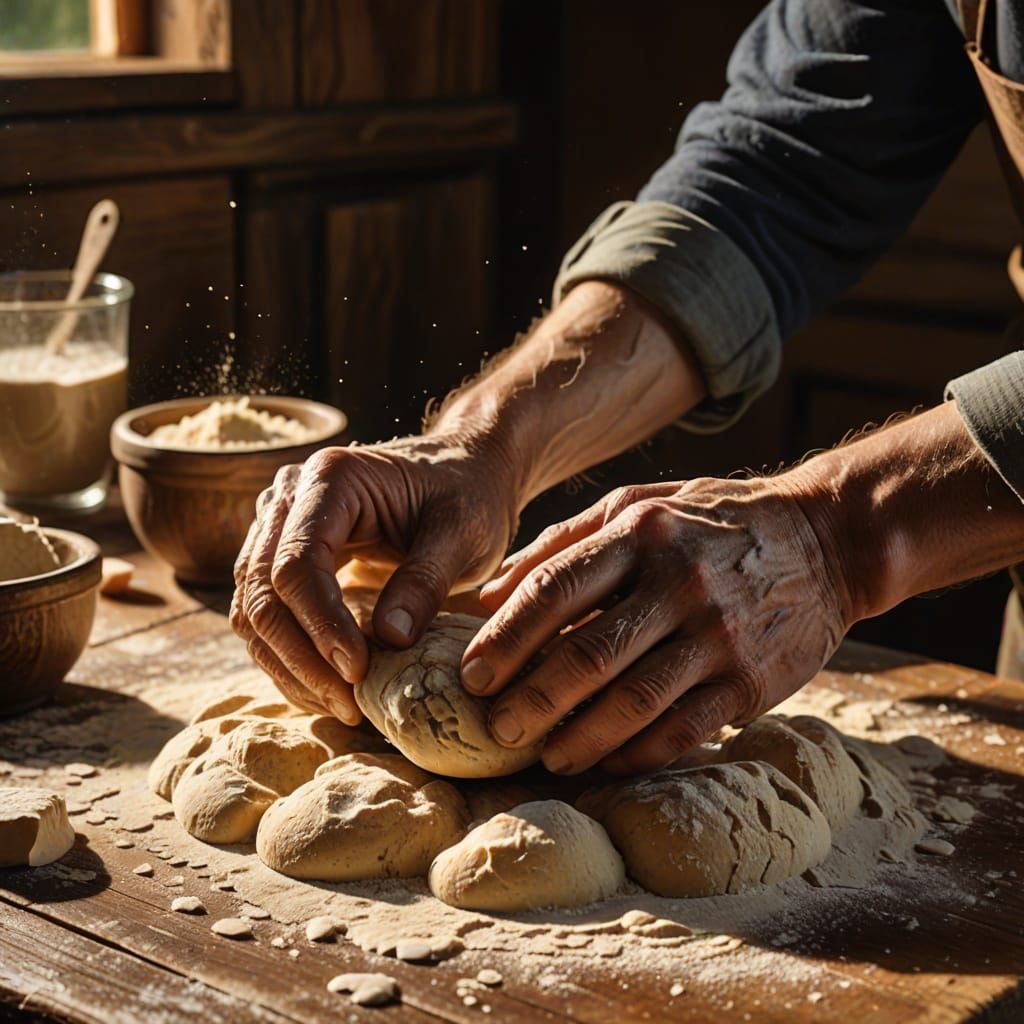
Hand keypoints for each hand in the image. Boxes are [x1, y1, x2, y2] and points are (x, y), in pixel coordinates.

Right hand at [230, 434, 517, 722]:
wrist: (465, 472)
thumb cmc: (469, 495)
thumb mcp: (464, 533)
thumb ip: (426, 581)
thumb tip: (389, 640)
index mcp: (331, 479)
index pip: (297, 562)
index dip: (320, 624)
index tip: (358, 671)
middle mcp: (289, 497)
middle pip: (263, 590)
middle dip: (300, 657)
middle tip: (349, 704)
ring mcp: (279, 527)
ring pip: (253, 609)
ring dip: (289, 666)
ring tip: (342, 705)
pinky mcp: (284, 558)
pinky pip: (266, 615)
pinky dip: (289, 658)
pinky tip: (328, 689)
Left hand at [460, 476, 852, 774]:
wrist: (827, 540)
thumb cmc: (713, 522)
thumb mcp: (639, 507)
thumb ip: (564, 543)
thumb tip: (488, 593)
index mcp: (640, 533)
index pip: (553, 590)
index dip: (504, 639)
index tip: (471, 677)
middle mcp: (678, 582)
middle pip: (587, 654)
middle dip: (531, 700)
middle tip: (496, 730)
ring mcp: (718, 634)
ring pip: (634, 701)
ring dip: (580, 738)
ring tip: (544, 756)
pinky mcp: (752, 681)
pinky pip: (684, 729)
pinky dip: (638, 752)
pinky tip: (606, 762)